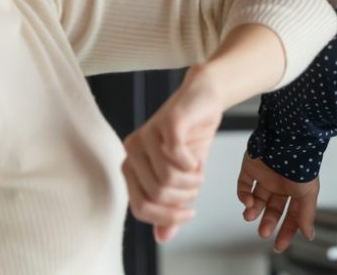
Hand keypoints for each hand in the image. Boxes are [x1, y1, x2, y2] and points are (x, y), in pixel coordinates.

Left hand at [122, 64, 223, 242]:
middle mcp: (132, 149)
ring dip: (192, 182)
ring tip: (198, 172)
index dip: (167, 217)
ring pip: (168, 178)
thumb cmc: (192, 137)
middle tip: (197, 185)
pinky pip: (177, 157)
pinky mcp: (167, 122)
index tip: (189, 213)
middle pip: (157, 195)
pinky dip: (193, 165)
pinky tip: (197, 159)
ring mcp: (147, 133)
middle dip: (184, 197)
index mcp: (130, 165)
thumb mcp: (183, 178)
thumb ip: (171, 206)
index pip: (140, 207)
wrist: (206, 99)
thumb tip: (163, 237)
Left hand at [237, 152, 319, 251]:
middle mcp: (280, 183)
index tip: (279, 245)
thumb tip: (309, 235)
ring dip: (253, 211)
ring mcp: (265, 175)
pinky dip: (243, 196)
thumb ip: (306, 215)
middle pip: (273, 209)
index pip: (292, 215)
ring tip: (250, 216)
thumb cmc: (301, 163)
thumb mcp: (308, 193)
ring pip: (257, 199)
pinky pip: (243, 185)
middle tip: (264, 233)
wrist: (286, 139)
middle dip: (268, 222)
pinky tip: (248, 201)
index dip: (287, 230)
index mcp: (296, 190)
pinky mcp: (250, 167)